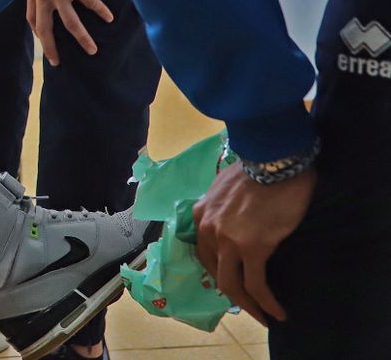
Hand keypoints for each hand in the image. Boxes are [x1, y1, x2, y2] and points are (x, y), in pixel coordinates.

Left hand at [26, 0, 112, 64]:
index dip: (36, 29)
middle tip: (56, 62)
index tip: (41, 37)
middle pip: (44, 28)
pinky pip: (87, 0)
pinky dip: (99, 9)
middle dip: (50, 47)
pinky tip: (110, 18)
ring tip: (92, 50)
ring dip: (81, 37)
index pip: (30, 16)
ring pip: (68, 22)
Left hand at [192, 162, 315, 325]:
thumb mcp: (226, 187)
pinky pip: (256, 284)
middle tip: (248, 306)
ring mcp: (228, 240)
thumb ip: (222, 207)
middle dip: (231, 292)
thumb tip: (233, 221)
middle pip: (215, 271)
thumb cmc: (257, 171)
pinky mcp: (252, 248)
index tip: (231, 282)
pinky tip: (276, 312)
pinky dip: (266, 303)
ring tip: (263, 316)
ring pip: (232, 284)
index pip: (202, 251)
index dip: (217, 270)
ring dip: (248, 305)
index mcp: (201, 213)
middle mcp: (208, 228)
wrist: (275, 161)